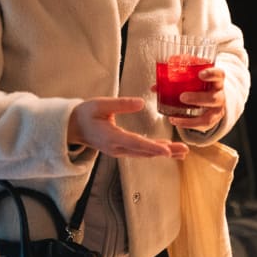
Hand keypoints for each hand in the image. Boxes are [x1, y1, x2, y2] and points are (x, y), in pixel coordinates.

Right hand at [68, 97, 188, 158]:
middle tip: (184, 150)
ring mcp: (118, 150)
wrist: (72, 128)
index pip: (135, 143)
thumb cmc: (84, 114)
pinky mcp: (120, 149)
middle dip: (166, 152)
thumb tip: (141, 102)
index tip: (167, 151)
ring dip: (163, 153)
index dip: (152, 147)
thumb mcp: (100, 104)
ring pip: (144, 154)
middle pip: (145, 152)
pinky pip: (140, 152)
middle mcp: (117, 148)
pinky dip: (154, 151)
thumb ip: (121, 104)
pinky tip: (166, 149)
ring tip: (181, 152)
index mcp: (111, 137)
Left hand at [166, 67, 225, 132]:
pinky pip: (202, 126)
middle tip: (182, 97)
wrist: (213, 96)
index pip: (219, 75)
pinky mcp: (212, 120)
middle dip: (198, 98)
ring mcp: (217, 110)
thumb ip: (177, 78)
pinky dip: (188, 125)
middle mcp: (220, 95)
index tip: (200, 74)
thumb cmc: (200, 83)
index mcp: (216, 80)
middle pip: (214, 98)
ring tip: (174, 118)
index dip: (211, 74)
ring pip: (209, 117)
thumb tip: (154, 87)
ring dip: (191, 120)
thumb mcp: (193, 77)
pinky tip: (176, 122)